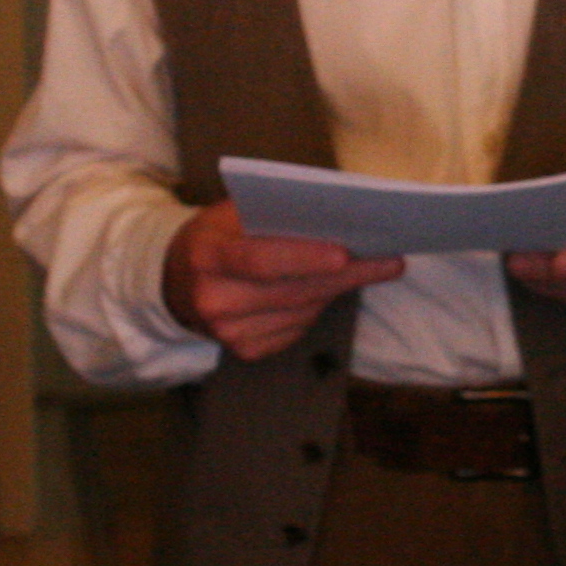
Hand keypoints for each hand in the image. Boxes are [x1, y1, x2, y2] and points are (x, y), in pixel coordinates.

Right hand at [163, 199, 403, 360]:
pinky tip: (331, 288)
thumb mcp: (228, 214)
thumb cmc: (215, 237)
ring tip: (375, 266)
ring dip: (340, 289)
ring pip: (301, 311)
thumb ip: (269, 214)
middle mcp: (214, 300)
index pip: (260, 260)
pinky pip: (297, 328)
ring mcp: (228, 333)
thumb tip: (335, 213)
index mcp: (206, 256)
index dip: (304, 258)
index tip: (346, 252)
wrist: (176, 282)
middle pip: (291, 290)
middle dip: (346, 274)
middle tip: (389, 259)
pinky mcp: (244, 351)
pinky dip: (318, 307)